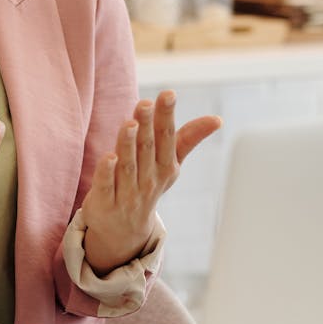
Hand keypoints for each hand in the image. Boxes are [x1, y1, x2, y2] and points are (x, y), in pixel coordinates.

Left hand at [81, 90, 220, 274]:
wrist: (123, 230)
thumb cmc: (147, 184)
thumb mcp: (169, 164)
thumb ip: (187, 139)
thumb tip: (218, 119)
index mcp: (164, 167)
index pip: (167, 138)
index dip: (166, 116)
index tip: (168, 93)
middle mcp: (148, 179)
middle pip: (147, 149)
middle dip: (146, 125)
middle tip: (145, 103)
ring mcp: (127, 193)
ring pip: (128, 166)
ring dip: (128, 144)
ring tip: (129, 123)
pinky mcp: (104, 203)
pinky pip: (107, 185)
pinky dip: (108, 172)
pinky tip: (108, 157)